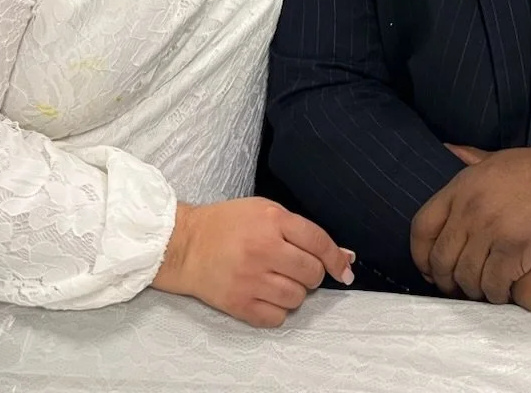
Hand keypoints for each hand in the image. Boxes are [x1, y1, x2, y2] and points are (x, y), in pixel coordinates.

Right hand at [152, 198, 354, 327]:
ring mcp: (250, 278)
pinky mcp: (238, 303)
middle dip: (311, 274)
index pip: (319, 242)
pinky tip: (265, 295)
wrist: (184, 244)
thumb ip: (302, 231)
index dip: (337, 259)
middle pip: (312, 274)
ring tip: (276, 281)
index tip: (345, 270)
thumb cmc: (226, 225)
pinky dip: (277, 311)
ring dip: (294, 293)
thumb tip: (344, 257)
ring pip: (297, 298)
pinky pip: (277, 317)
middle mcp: (263, 249)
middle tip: (294, 268)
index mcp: (272, 221)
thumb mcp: (265, 212)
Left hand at [411, 142, 530, 303]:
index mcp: (462, 186)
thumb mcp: (499, 159)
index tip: (429, 268)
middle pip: (441, 258)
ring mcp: (492, 230)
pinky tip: (503, 291)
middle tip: (457, 287)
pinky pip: (493, 285)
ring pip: (466, 277)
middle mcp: (471, 209)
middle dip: (446, 280)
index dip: (420, 254)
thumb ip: (470, 159)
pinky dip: (496, 294)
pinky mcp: (515, 251)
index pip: (422, 227)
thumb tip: (448, 150)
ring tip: (483, 289)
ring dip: (473, 290)